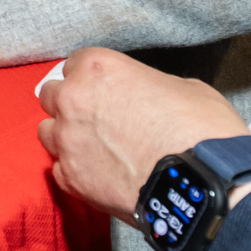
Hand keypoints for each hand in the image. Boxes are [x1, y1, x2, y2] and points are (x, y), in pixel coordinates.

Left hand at [36, 47, 249, 221]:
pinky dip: (75, 170)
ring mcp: (67, 141)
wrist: (203, 186)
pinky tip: (99, 174)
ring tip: (94, 148)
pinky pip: (59, 168)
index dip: (89, 78)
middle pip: (52, 95)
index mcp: (98, 69)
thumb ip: (148, 85)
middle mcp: (73, 100)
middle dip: (69, 104)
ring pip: (47, 132)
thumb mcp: (184, 87)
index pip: (74, 64)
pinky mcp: (70, 179)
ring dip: (65, 136)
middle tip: (95, 118)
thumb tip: (145, 95)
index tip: (101, 89)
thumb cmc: (201, 131)